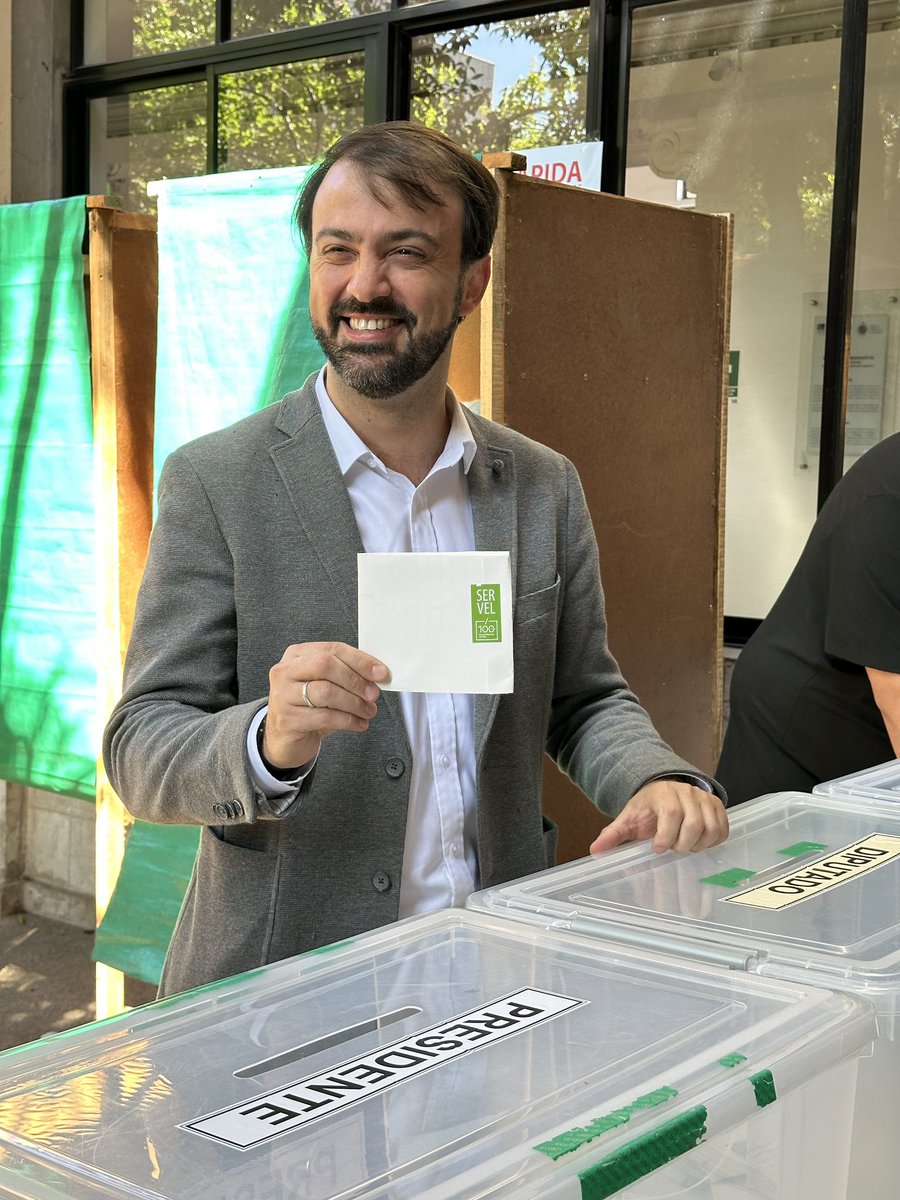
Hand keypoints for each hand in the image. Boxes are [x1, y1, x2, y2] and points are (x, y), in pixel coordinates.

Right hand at [263, 642, 387, 770]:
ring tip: (368, 711)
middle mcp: (285, 671)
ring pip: (326, 692)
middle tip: (373, 694)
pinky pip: (325, 717)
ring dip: (355, 703)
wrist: (287, 738)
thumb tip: (377, 674)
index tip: (380, 673)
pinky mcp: (287, 720)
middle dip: (355, 680)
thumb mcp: (326, 684)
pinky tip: (359, 724)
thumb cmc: (309, 707)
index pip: (332, 649)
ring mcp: (282, 695)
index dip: (360, 660)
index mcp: (297, 655)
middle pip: (325, 666)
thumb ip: (347, 674)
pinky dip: (348, 720)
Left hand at [589, 779, 727, 854]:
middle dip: (683, 844)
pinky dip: (714, 841)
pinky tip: (700, 843)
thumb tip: (595, 850)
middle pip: (694, 823)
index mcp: (664, 795)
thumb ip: (614, 834)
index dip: (666, 836)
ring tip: (686, 846)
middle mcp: (687, 793)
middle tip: (673, 848)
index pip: (672, 814)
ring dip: (699, 844)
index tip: (657, 848)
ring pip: (711, 827)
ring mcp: (704, 798)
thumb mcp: (628, 818)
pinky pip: (723, 828)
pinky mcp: (717, 805)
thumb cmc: (647, 808)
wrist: (663, 789)